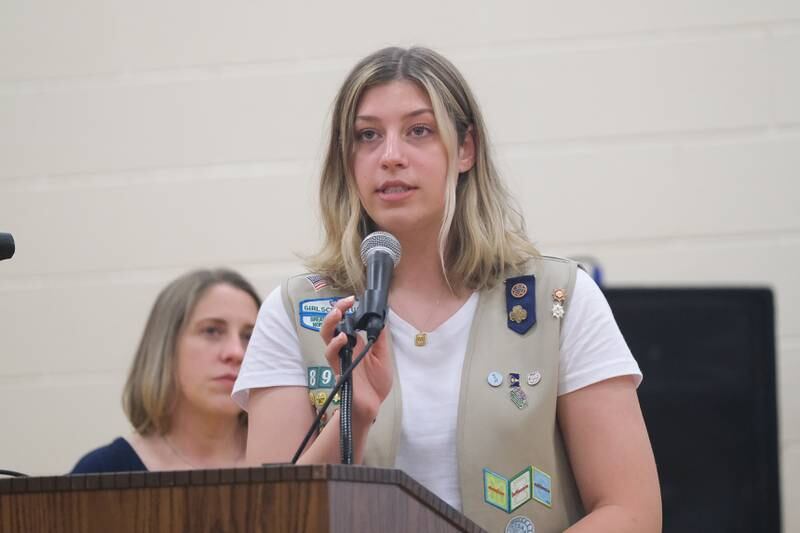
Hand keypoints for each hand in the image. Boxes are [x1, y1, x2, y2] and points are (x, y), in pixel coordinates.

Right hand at [320, 296, 392, 423]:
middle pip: (332, 325)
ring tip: (337, 314)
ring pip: (327, 337)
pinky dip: (335, 345)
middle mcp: (345, 348)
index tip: (352, 299)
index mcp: (356, 343)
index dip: (346, 309)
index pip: (346, 321)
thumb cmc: (376, 382)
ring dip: (330, 324)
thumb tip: (380, 318)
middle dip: (335, 311)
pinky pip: (332, 356)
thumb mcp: (383, 356)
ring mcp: (340, 358)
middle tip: (343, 303)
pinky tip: (342, 338)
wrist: (372, 405)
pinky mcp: (339, 369)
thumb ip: (379, 338)